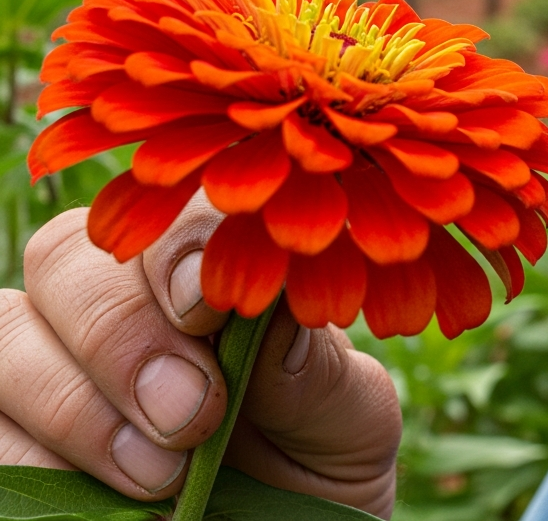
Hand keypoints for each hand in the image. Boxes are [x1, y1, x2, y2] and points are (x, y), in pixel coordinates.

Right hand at [0, 193, 401, 517]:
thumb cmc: (325, 467)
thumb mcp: (352, 423)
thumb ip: (320, 372)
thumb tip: (276, 316)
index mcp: (213, 272)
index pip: (172, 216)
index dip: (179, 251)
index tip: (212, 309)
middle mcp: (123, 303)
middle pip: (65, 257)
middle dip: (121, 331)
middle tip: (190, 414)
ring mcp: (56, 369)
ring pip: (5, 334)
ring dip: (73, 402)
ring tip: (161, 474)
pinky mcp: (18, 439)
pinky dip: (37, 461)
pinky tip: (123, 504)